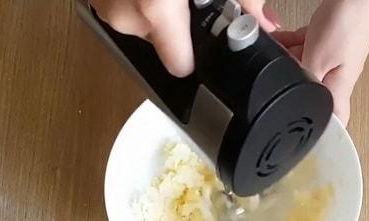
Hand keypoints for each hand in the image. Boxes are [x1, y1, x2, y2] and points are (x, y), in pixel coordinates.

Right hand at [90, 0, 279, 76]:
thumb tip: (266, 21)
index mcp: (155, 9)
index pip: (181, 66)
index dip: (199, 53)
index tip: (208, 36)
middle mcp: (124, 12)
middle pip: (162, 41)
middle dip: (179, 20)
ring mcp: (102, 2)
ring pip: (141, 19)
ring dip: (156, 3)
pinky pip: (121, 1)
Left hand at [274, 0, 368, 123]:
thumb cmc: (350, 23)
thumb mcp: (318, 59)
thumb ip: (304, 81)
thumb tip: (292, 100)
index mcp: (339, 87)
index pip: (336, 122)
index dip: (323, 135)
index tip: (306, 141)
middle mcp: (336, 75)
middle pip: (311, 93)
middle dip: (291, 88)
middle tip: (275, 79)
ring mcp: (330, 57)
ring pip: (303, 69)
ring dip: (287, 62)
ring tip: (273, 53)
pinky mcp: (326, 40)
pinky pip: (303, 48)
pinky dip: (289, 45)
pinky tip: (279, 40)